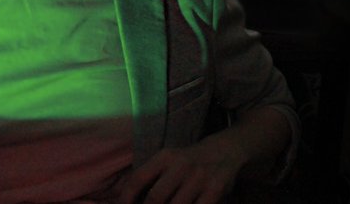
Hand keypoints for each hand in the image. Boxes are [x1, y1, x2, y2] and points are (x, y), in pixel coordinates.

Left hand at [123, 140, 244, 203]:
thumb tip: (126, 197)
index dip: (126, 197)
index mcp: (164, 157)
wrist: (223, 151)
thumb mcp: (167, 160)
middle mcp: (180, 166)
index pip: (138, 178)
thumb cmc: (187, 161)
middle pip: (155, 197)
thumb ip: (149, 177)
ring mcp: (198, 179)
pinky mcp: (215, 190)